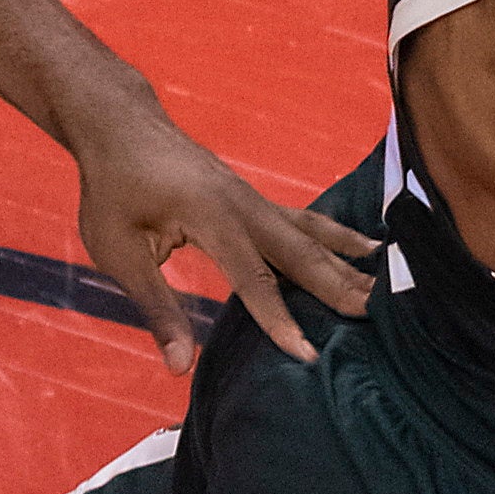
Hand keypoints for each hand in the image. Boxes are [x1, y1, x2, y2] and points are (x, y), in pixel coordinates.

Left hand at [75, 118, 373, 371]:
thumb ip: (157, 307)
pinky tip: (364, 246)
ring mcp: (255, 198)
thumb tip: (178, 366)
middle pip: (301, 252)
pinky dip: (338, 238)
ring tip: (382, 281)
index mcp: (212, 216)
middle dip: (338, 286)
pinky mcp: (255, 199)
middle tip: (375, 314)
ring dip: (346, 261)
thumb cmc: (112, 190)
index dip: (279, 319)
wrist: (122, 128)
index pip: (254, 278)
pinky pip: (305, 221)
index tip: (307, 354)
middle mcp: (245, 205)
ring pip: (311, 233)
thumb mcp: (119, 252)